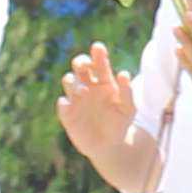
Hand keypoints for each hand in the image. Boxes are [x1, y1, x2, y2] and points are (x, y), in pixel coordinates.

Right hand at [56, 41, 139, 165]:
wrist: (109, 145)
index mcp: (104, 81)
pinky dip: (64, 102)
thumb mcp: (128, 109)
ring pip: (68, 81)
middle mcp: (88, 85)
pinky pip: (62, 103)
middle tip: (83, 64)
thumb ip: (127, 92)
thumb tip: (123, 73)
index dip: (98, 54)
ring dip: (73, 82)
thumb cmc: (120, 123)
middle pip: (79, 66)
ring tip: (83, 91)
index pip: (99, 63)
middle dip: (80, 61)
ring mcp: (76, 98)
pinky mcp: (68, 113)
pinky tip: (69, 103)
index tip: (98, 47)